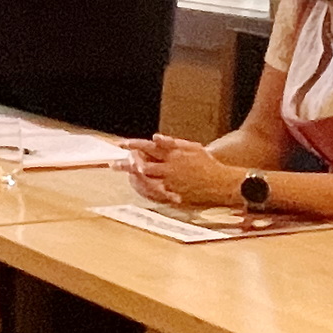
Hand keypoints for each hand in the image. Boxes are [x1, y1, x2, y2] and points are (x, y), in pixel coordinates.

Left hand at [118, 134, 238, 205]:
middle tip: (112, 164)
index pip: (148, 148)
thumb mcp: (191, 147)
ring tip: (122, 174)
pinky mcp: (174, 194)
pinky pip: (156, 193)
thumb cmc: (206, 162)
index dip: (133, 145)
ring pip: (147, 180)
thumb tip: (154, 138)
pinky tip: (138, 187)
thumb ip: (172, 142)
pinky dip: (146, 190)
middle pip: (143, 166)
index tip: (121, 144)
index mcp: (173, 154)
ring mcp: (171, 182)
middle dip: (126, 164)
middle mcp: (170, 168)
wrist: (220, 182)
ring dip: (133, 177)